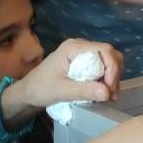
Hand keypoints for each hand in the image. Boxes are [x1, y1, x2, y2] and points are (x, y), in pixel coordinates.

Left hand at [7, 39, 122, 117]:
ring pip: (108, 61)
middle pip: (109, 54)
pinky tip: (103, 93)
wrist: (28, 92)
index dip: (112, 68)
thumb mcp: (61, 91)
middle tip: (111, 94)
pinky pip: (102, 68)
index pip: (104, 50)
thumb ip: (83, 90)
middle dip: (114, 74)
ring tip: (108, 96)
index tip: (109, 88)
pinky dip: (106, 80)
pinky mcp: (83, 63)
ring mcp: (82, 54)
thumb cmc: (41, 88)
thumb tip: (107, 92)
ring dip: (112, 78)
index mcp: (74, 48)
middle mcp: (80, 47)